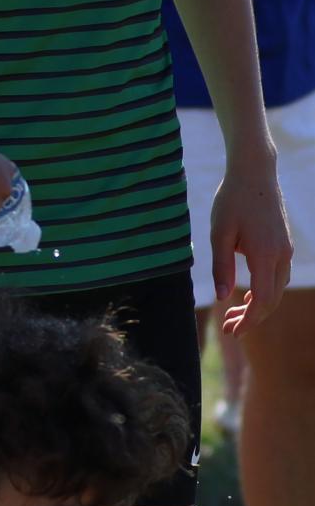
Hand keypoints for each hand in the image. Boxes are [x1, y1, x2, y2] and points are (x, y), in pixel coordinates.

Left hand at [210, 157, 291, 331]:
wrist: (255, 173)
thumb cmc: (232, 200)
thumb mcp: (219, 233)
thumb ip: (221, 266)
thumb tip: (223, 297)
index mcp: (265, 254)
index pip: (262, 299)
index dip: (250, 320)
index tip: (232, 332)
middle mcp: (281, 255)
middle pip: (272, 298)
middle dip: (252, 318)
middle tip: (228, 330)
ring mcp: (286, 249)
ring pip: (277, 288)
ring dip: (258, 306)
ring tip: (233, 316)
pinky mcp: (284, 244)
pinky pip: (278, 276)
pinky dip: (264, 291)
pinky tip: (246, 295)